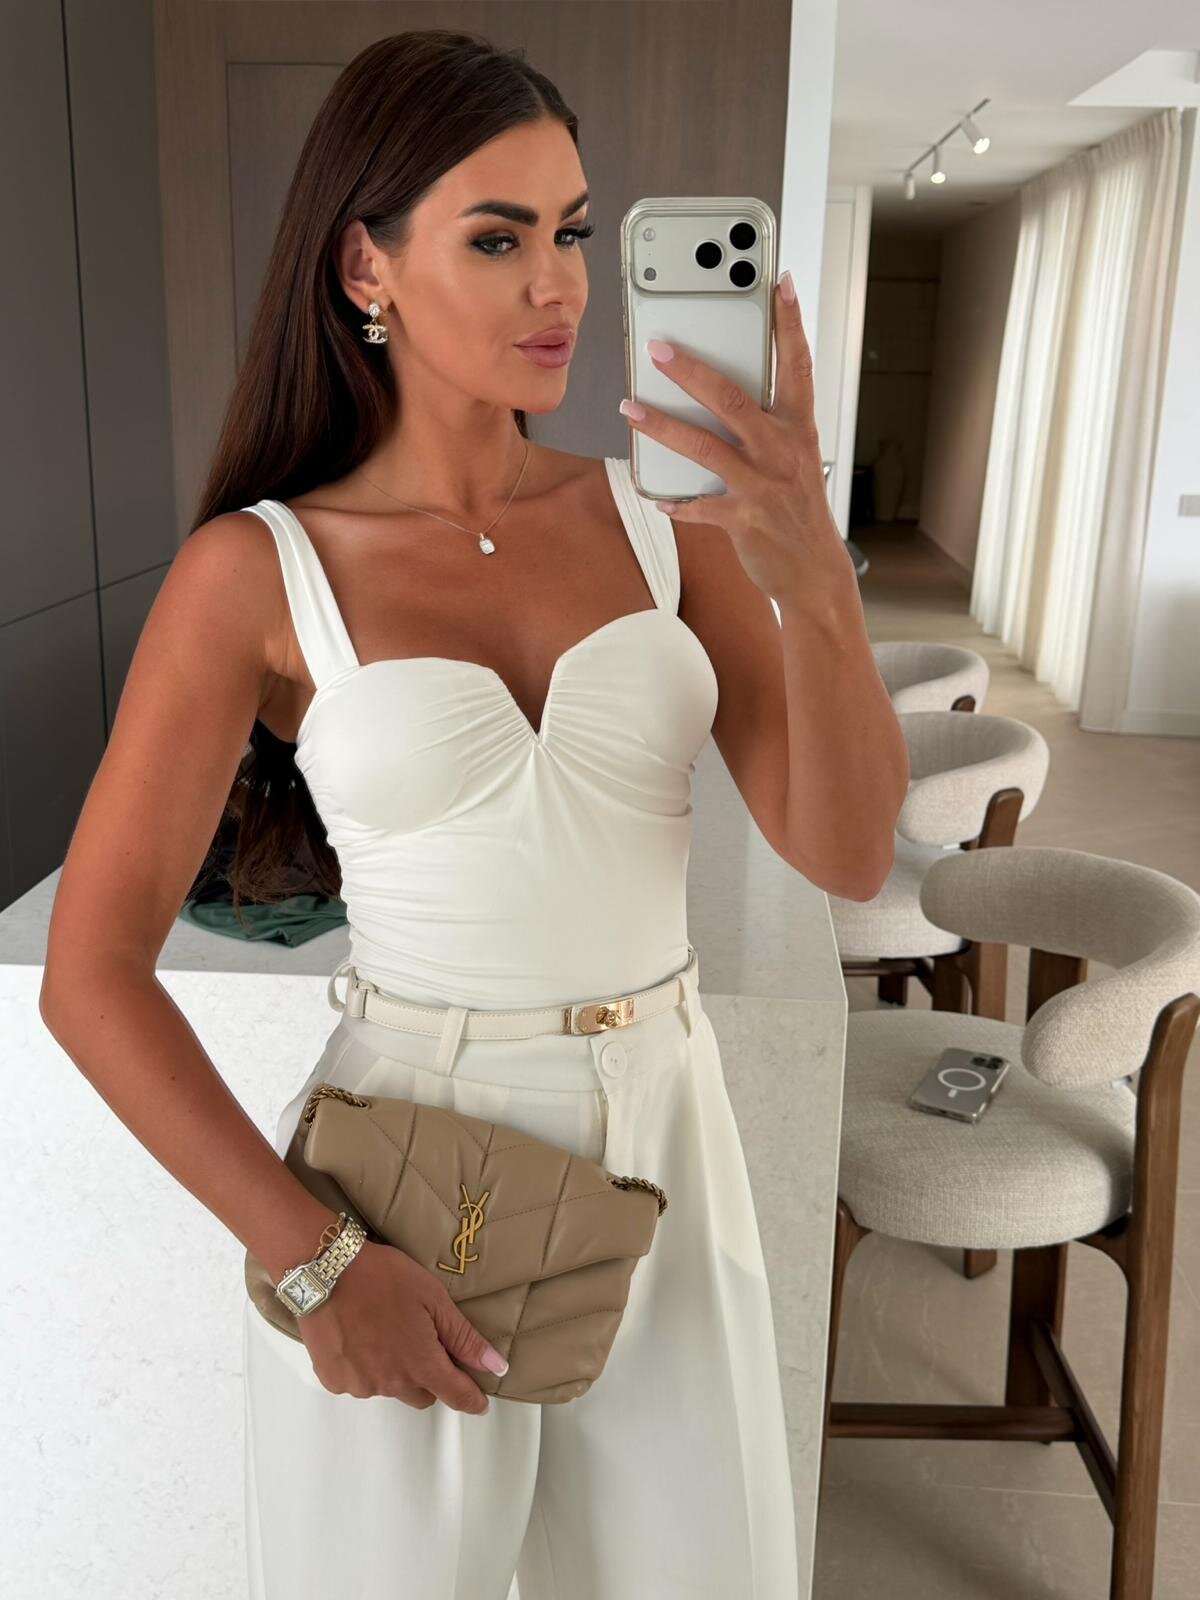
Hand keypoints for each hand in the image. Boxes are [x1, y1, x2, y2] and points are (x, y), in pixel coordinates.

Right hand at [297, 1239, 507, 1413]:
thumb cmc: (382, 1278)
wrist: (325, 1270)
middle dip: (428, 1376)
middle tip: (421, 1342)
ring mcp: (360, 1384)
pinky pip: (359, 1382)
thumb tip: (496, 1366)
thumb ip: (463, 1338)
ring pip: (388, 1386)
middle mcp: (390, 1382)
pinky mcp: (333, 1379)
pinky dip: (364, 1367)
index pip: (456, 1395)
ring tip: (383, 1330)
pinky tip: (358, 1337)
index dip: (471, 1400)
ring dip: (393, 1369)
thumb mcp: (432, 1298)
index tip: (479, 1403)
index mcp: (420, 1363)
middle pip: (422, 1394)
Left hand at [620, 272, 849, 602]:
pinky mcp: (744, 520)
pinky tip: (656, 496)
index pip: (797, 365)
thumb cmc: (799, 509)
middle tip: (657, 347)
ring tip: (630, 409)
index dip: (789, 323)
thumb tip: (723, 392)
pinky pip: (699, 506)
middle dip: (692, 371)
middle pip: (733, 400)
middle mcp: (782, 451)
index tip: (779, 282)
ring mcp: (762, 485)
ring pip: (705, 446)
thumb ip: (767, 424)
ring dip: (662, 426)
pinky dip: (676, 501)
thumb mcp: (796, 459)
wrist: (815, 571)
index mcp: (798, 428)